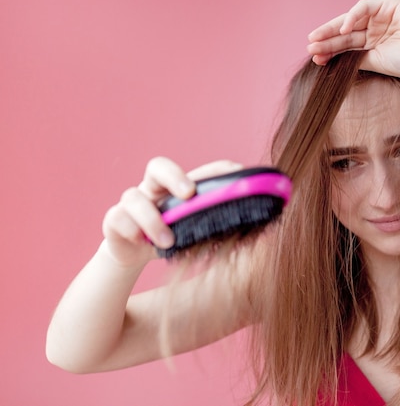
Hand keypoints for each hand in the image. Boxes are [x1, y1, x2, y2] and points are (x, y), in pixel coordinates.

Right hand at [101, 157, 243, 267]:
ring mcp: (130, 203)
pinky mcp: (113, 221)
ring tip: (169, 240)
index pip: (196, 171)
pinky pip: (116, 218)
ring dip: (153, 220)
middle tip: (188, 194)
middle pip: (157, 166)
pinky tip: (140, 242)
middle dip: (174, 176)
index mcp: (175, 189)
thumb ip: (221, 224)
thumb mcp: (195, 231)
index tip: (234, 173)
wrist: (133, 253)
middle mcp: (152, 189)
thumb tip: (265, 227)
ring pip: (134, 197)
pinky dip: (130, 229)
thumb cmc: (170, 237)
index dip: (214, 170)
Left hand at [307, 0, 399, 81]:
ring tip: (317, 39)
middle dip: (326, 39)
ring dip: (333, 29)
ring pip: (351, 20)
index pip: (346, 45)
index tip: (315, 59)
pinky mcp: (390, 4)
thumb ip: (357, 59)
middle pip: (345, 32)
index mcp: (373, 44)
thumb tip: (333, 61)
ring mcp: (382, 16)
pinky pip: (365, 7)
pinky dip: (353, 16)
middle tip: (309, 46)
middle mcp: (375, 29)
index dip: (330, 51)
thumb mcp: (377, 63)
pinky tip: (343, 30)